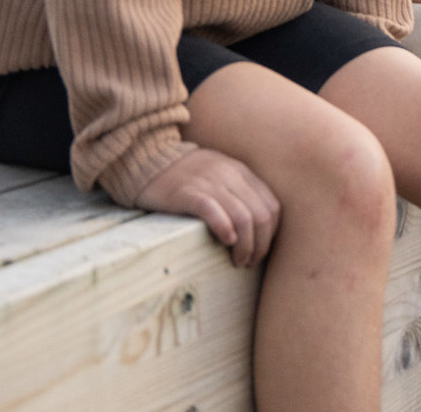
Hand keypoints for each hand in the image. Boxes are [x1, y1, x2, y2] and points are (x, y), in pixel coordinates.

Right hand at [138, 146, 280, 267]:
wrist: (148, 158)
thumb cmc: (185, 175)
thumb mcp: (220, 175)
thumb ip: (239, 192)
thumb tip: (256, 228)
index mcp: (241, 172)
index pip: (272, 206)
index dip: (271, 234)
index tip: (261, 249)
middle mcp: (230, 176)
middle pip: (261, 216)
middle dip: (260, 245)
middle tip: (249, 262)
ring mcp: (209, 183)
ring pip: (242, 217)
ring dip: (245, 245)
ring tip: (238, 261)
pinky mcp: (187, 193)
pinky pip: (213, 211)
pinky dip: (224, 228)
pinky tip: (226, 241)